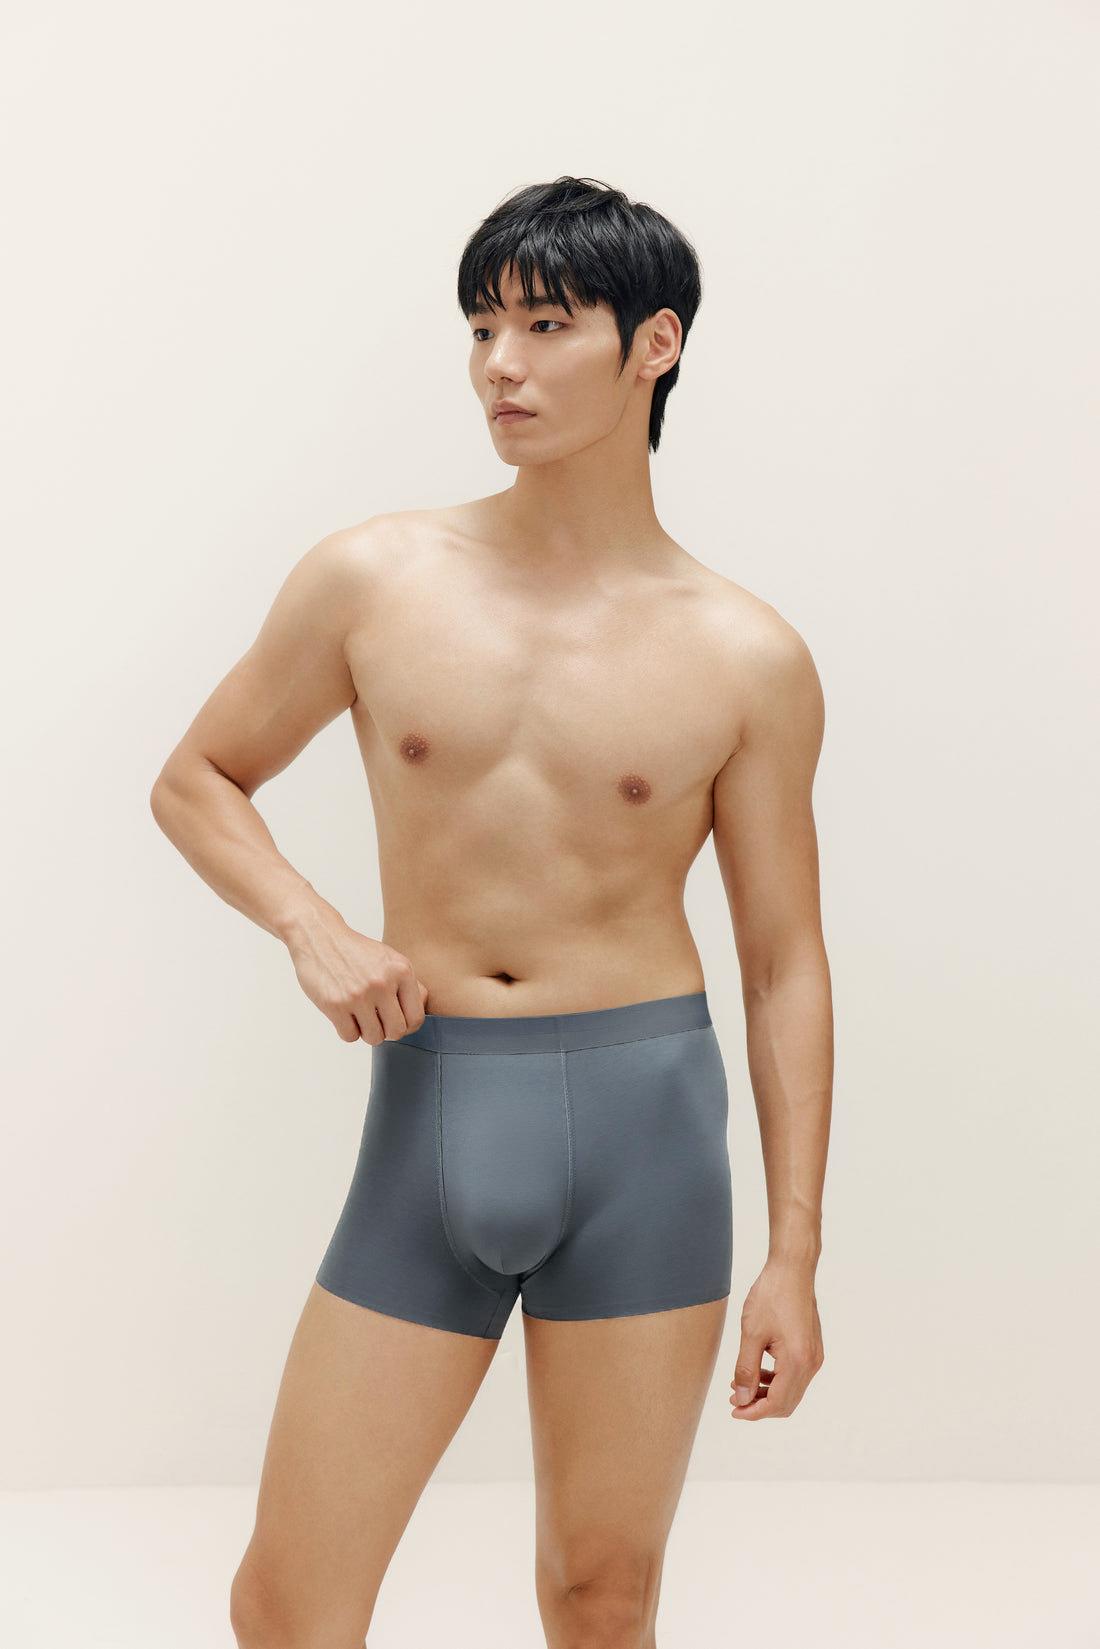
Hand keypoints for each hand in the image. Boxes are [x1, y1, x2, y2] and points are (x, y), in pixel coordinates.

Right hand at [287, 918, 428, 1044]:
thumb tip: (421, 1006)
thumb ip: (408, 983)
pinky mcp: (336, 1005)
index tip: (395, 1021)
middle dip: (386, 1031)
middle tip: (376, 1021)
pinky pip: (350, 1036)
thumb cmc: (355, 952)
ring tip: (360, 1016)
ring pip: (374, 1038)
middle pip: (396, 1032)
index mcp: (401, 971)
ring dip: (366, 1032)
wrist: (318, 937)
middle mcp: (383, 983)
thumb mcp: (388, 958)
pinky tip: (344, 1015)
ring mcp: (359, 995)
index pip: (416, 1017)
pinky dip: (347, 1031)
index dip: (407, 1026)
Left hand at [729, 1256, 823, 1419]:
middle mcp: (812, 1363)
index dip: (754, 1412)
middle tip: (734, 1399)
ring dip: (767, 1393)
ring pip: (791, 1390)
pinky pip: (795, 1375)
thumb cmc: (771, 1296)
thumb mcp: (751, 1334)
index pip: (777, 1402)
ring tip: (741, 1386)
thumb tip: (743, 1399)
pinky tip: (757, 1371)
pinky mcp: (812, 1348)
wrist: (792, 1269)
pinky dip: (776, 1380)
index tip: (733, 1410)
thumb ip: (746, 1370)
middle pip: (787, 1402)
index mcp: (798, 1361)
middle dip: (760, 1406)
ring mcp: (815, 1356)